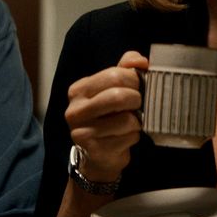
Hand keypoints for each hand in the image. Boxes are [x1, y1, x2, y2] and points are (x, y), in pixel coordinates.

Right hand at [64, 50, 147, 182]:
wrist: (98, 156)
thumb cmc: (107, 118)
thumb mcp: (111, 89)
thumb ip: (124, 69)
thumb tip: (140, 60)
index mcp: (78, 90)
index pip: (113, 75)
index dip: (134, 79)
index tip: (140, 86)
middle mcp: (75, 110)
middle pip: (118, 96)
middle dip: (137, 99)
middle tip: (140, 103)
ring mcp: (82, 132)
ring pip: (125, 120)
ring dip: (137, 120)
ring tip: (133, 121)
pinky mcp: (95, 150)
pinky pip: (127, 137)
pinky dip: (134, 136)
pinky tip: (127, 136)